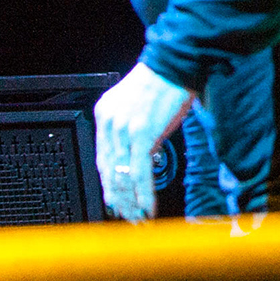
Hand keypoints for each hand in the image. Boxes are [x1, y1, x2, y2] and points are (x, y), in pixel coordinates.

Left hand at [94, 62, 194, 221]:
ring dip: (131, 202)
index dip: (109, 185)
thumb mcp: (140, 104)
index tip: (117, 202)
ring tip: (139, 218)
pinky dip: (144, 194)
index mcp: (104, 115)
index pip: (102, 160)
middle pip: (109, 172)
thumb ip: (134, 129)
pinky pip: (139, 172)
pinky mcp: (143, 135)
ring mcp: (124, 130)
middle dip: (119, 199)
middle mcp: (109, 124)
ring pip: (122, 176)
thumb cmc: (165, 81)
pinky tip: (149, 208)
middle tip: (128, 217)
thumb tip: (143, 156)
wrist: (177, 63)